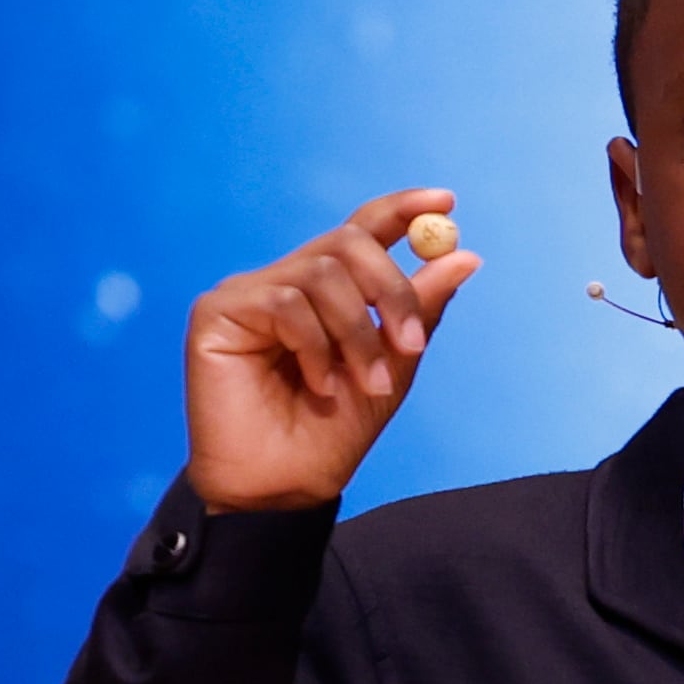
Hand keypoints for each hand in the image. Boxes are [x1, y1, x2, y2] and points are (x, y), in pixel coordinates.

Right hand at [184, 190, 480, 513]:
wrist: (288, 482)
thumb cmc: (334, 430)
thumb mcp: (394, 366)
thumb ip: (422, 311)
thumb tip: (464, 254)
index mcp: (327, 291)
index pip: (361, 230)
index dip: (401, 210)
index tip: (445, 202)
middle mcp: (287, 282)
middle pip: (347, 243)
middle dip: (392, 290)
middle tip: (413, 344)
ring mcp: (249, 293)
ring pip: (322, 274)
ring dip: (359, 333)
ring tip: (364, 382)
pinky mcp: (218, 311)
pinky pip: (285, 301)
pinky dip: (316, 345)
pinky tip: (319, 383)